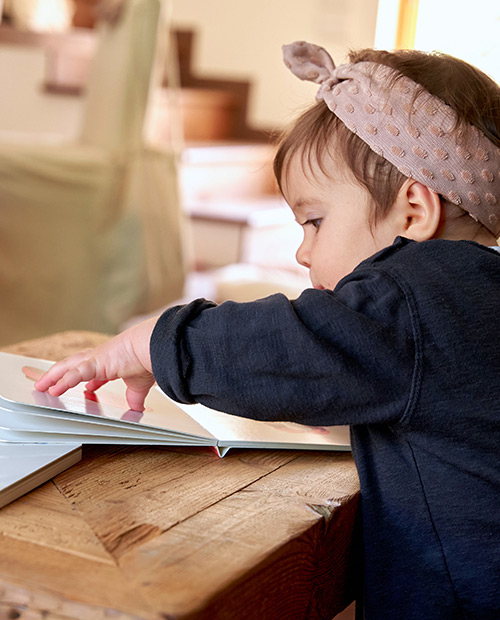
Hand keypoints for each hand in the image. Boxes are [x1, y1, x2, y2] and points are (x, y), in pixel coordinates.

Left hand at [34, 317, 157, 411]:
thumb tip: (138, 409)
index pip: (97, 372)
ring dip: (53, 376)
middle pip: (75, 366)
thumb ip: (135, 397)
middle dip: (61, 374)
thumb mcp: (140, 384)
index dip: (91, 381)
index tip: (88, 389)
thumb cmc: (149, 359)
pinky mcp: (93, 363)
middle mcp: (101, 358)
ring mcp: (95, 359)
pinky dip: (61, 382)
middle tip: (50, 384)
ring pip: (67, 367)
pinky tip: (52, 389)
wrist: (151, 347)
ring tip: (41, 386)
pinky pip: (73, 374)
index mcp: (113, 362)